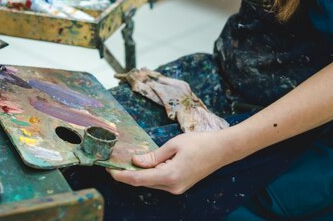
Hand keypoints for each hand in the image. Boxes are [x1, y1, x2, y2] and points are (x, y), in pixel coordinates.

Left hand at [109, 131, 232, 194]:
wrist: (222, 150)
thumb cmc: (199, 143)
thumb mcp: (173, 145)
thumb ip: (153, 156)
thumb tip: (135, 162)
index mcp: (169, 176)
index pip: (139, 179)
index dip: (122, 175)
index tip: (109, 170)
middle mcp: (172, 187)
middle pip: (143, 182)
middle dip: (128, 174)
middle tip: (115, 163)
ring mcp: (177, 189)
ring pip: (151, 183)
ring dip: (139, 174)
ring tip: (126, 162)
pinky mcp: (180, 186)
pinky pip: (160, 182)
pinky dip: (150, 174)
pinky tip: (144, 165)